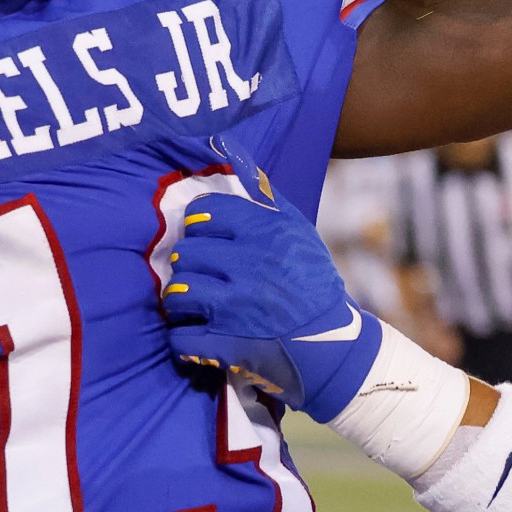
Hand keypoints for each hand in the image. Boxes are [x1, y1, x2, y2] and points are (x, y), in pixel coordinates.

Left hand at [161, 146, 383, 417]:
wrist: (334, 345)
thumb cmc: (314, 285)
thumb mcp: (301, 234)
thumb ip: (269, 202)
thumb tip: (240, 166)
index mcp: (267, 233)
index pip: (207, 212)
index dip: (197, 223)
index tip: (200, 234)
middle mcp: (250, 266)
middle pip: (187, 252)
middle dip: (187, 264)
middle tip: (196, 273)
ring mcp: (236, 307)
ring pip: (177, 292)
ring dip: (178, 299)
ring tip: (189, 304)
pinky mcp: (227, 344)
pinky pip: (181, 337)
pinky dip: (181, 338)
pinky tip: (191, 334)